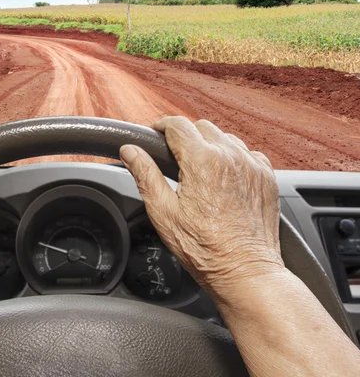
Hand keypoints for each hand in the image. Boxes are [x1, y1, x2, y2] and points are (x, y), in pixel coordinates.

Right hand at [120, 117, 284, 300]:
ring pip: (226, 138)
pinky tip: (223, 179)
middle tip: (174, 158)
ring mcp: (252, 165)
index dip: (161, 126)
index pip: (177, 125)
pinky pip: (247, 153)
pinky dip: (233, 158)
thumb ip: (145, 175)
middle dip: (185, 137)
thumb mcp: (163, 212)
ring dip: (210, 146)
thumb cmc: (204, 248)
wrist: (244, 270)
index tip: (155, 134)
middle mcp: (231, 156)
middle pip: (202, 127)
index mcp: (202, 161)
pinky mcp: (266, 177)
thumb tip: (130, 151)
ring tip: (199, 171)